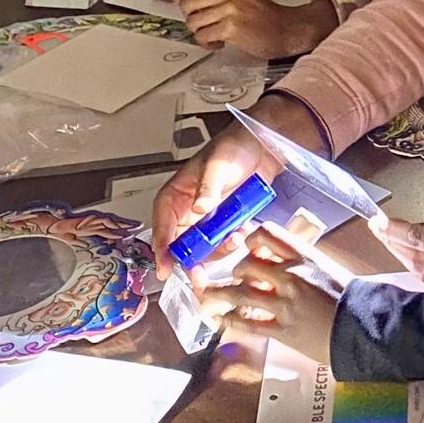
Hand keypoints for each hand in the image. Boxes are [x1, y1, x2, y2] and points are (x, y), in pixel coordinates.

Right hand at [150, 95, 330, 279]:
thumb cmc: (233, 148)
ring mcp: (207, 218)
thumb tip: (199, 209)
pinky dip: (232, 241)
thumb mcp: (217, 167)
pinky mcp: (225, 220)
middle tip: (199, 276)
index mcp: (175, 196)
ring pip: (204, 246)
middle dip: (191, 261)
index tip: (165, 269)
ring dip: (218, 250)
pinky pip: (224, 239)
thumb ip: (208, 189)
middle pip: (182, 244)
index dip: (162, 250)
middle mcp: (188, 210)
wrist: (262, 145)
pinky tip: (242, 232)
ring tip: (234, 239)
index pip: (162, 226)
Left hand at [168, 0, 336, 57]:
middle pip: (186, 3)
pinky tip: (220, 41)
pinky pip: (202, 37)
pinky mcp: (231, 28)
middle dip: (192, 17)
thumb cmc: (260, 12)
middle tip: (207, 21)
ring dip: (201, 32)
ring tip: (215, 32)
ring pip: (192, 23)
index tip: (179, 0)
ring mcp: (230, 8)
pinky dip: (208, 43)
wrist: (285, 29)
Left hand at [198, 227, 340, 365]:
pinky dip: (231, 320)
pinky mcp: (282, 330)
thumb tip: (281, 259)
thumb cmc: (352, 298)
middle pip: (248, 264)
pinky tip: (224, 319)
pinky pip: (248, 323)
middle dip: (235, 271)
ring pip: (240, 294)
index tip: (246, 245)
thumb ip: (304, 262)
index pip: (268, 234)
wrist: (365, 326)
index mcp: (305, 257)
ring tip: (209, 298)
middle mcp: (292, 276)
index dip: (251, 238)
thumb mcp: (329, 269)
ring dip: (219, 296)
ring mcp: (285, 304)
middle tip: (234, 277)